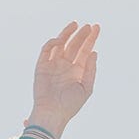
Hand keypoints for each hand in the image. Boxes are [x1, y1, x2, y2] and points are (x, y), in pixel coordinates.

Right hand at [29, 20, 98, 137]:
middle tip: (88, 26)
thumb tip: (94, 52)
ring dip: (67, 33)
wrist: (52, 114)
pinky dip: (53, 43)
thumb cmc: (70, 105)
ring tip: (75, 24)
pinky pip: (47, 50)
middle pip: (74, 45)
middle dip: (81, 35)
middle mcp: (66, 66)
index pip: (85, 51)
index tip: (96, 27)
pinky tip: (61, 40)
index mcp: (77, 71)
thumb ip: (90, 70)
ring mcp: (53, 65)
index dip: (91, 39)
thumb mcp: (86, 87)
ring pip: (61, 44)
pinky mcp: (42, 66)